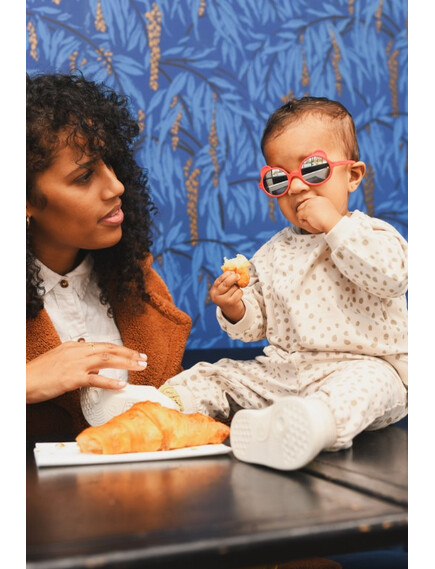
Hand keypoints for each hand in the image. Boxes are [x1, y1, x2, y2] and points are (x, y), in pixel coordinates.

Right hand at [26, 341, 147, 403]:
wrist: (22, 380)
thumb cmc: (39, 374)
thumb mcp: (61, 362)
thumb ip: (80, 363)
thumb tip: (97, 370)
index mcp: (74, 346)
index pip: (103, 345)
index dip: (120, 349)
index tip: (134, 353)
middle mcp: (76, 351)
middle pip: (109, 349)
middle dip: (129, 353)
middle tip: (143, 358)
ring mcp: (75, 363)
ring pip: (106, 359)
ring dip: (126, 362)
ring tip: (140, 366)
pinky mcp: (72, 378)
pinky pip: (96, 379)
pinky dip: (110, 381)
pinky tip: (122, 384)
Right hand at [209, 271, 245, 323]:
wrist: (231, 311)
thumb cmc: (227, 296)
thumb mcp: (223, 290)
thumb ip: (225, 281)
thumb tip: (234, 271)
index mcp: (213, 291)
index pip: (219, 280)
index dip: (226, 275)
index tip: (232, 272)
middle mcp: (216, 296)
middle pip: (226, 284)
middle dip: (233, 278)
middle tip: (238, 275)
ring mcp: (223, 300)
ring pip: (234, 288)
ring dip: (237, 287)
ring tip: (235, 291)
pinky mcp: (231, 303)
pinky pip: (239, 292)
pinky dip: (240, 292)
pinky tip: (237, 295)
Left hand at [296, 195, 342, 232]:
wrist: (333, 222)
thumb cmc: (332, 220)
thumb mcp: (326, 210)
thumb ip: (318, 209)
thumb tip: (311, 213)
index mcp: (320, 198)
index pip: (308, 202)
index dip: (308, 211)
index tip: (313, 217)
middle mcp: (314, 200)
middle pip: (302, 206)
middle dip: (305, 214)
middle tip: (311, 220)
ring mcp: (309, 205)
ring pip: (299, 211)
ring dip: (303, 218)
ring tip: (311, 222)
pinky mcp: (305, 211)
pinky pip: (299, 216)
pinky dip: (303, 221)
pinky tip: (310, 223)